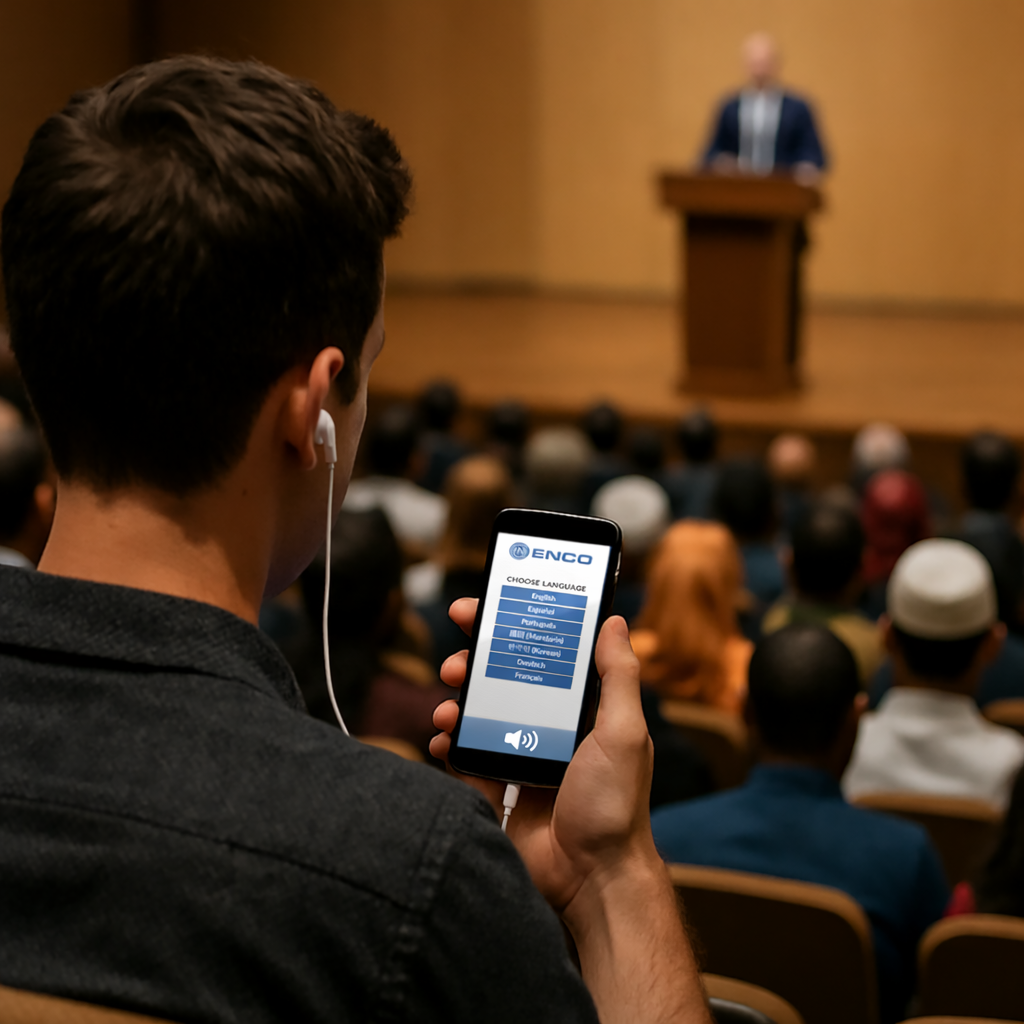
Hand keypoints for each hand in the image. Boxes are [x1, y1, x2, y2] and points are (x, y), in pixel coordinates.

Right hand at [432, 600, 710, 1023]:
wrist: (591, 879)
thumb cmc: (615, 807)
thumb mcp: (624, 733)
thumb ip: (618, 677)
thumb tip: (614, 621)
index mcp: (580, 709)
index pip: (543, 654)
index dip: (513, 628)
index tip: (482, 608)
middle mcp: (549, 726)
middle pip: (502, 680)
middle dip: (474, 663)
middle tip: (455, 659)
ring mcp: (520, 755)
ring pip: (478, 714)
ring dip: (457, 702)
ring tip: (448, 706)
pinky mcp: (497, 788)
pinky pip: (465, 757)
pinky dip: (450, 745)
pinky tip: (445, 741)